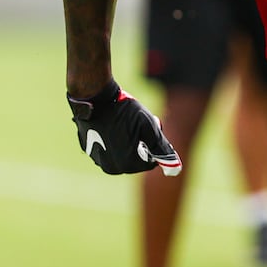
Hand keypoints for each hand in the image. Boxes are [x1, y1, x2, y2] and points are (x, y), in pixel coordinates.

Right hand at [67, 80, 181, 175]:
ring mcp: (99, 160)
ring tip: (124, 125)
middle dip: (141, 146)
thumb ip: (162, 148)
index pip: (151, 161)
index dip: (153, 145)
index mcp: (129, 164)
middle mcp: (113, 167)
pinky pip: (109, 151)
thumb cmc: (124, 111)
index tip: (148, 129)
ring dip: (127, 144)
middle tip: (137, 126)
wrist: (95, 99)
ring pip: (123, 156)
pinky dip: (113, 142)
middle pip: (136, 160)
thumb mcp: (149, 126)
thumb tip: (176, 168)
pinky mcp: (90, 152)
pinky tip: (112, 126)